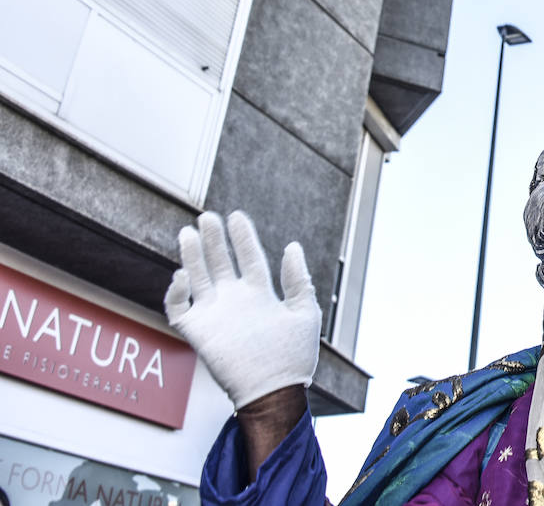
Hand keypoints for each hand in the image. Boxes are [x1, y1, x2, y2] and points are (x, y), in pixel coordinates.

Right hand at [164, 211, 319, 408]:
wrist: (275, 390)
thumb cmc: (293, 356)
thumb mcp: (304, 312)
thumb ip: (297, 280)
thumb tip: (292, 247)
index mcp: (260, 294)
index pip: (248, 258)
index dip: (242, 238)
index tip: (237, 217)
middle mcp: (234, 300)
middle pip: (219, 262)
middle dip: (213, 240)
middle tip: (208, 217)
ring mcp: (215, 314)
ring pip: (197, 278)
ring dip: (192, 256)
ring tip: (189, 232)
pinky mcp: (198, 331)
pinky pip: (178, 308)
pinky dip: (175, 292)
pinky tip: (183, 275)